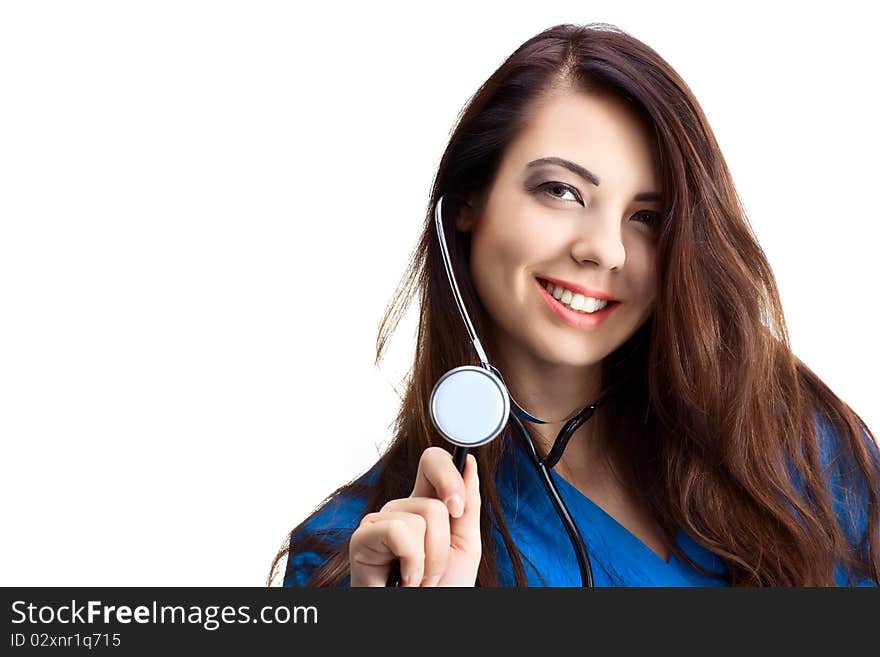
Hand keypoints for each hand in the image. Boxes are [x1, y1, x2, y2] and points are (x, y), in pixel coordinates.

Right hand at [349, 447, 480, 585]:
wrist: (422, 620)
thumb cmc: (441, 591)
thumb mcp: (465, 545)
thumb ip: (468, 504)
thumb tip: (468, 461)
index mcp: (424, 506)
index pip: (432, 462)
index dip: (449, 474)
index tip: (459, 508)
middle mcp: (400, 509)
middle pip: (435, 501)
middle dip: (444, 545)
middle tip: (434, 572)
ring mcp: (379, 522)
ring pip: (422, 518)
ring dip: (429, 561)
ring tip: (418, 580)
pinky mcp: (363, 538)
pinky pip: (400, 532)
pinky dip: (412, 564)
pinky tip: (404, 580)